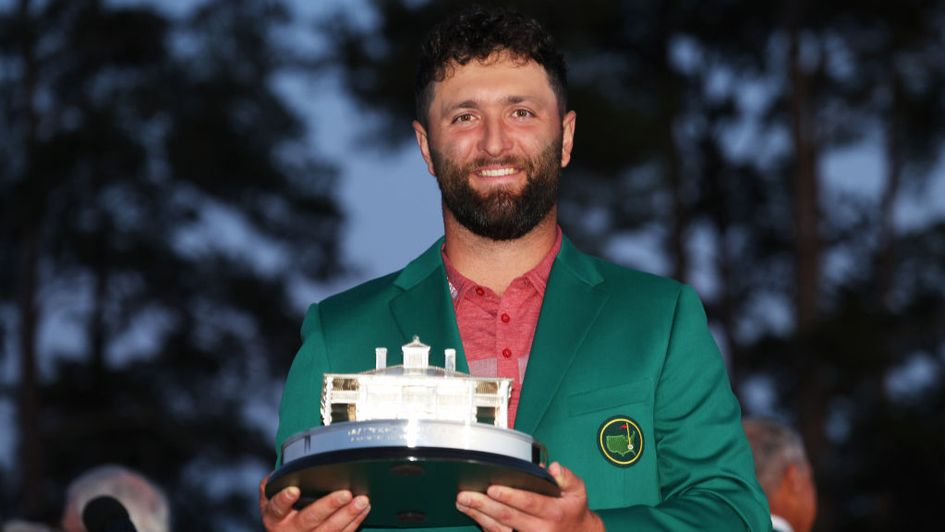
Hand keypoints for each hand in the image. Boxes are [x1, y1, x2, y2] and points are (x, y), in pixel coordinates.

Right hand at [258, 476, 369, 530]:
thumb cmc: (281, 514)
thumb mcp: (271, 500)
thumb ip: (273, 485)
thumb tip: (277, 473)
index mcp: (275, 518)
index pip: (277, 508)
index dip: (284, 499)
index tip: (294, 490)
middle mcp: (291, 530)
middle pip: (309, 519)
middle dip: (329, 506)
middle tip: (345, 494)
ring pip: (330, 530)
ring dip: (348, 515)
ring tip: (361, 501)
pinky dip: (354, 521)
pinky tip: (363, 509)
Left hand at [455, 462, 603, 531]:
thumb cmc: (573, 510)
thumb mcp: (578, 491)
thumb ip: (567, 477)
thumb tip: (551, 467)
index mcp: (553, 513)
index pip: (530, 503)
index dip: (510, 496)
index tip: (492, 488)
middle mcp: (540, 529)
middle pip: (508, 517)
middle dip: (485, 505)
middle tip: (467, 495)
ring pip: (500, 530)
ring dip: (479, 516)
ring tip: (463, 503)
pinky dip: (485, 526)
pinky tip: (473, 514)